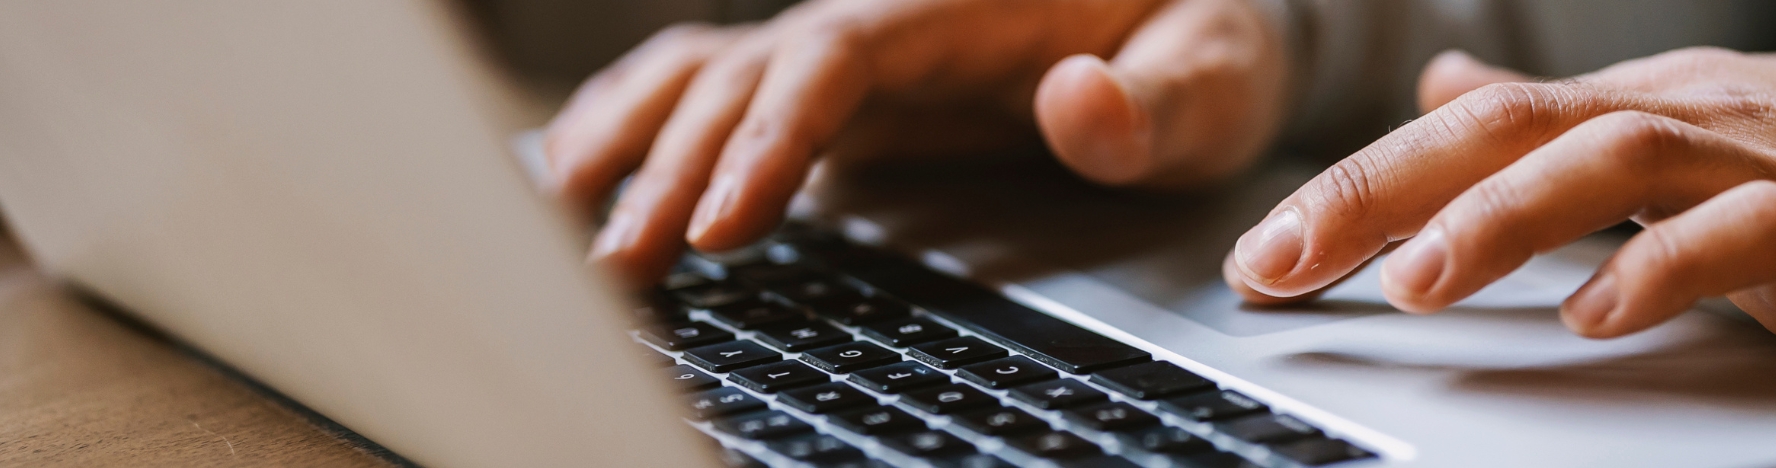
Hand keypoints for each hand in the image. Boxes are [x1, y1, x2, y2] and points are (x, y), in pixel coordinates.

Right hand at [544, 0, 1290, 288]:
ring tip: (560, 220)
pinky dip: (638, 122)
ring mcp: (852, 53)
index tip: (728, 227)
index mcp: (956, 7)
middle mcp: (884, 19)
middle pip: (745, 76)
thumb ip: (1152, 101)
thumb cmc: (1205, 42)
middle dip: (672, 169)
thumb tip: (1075, 105)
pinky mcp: (839, 93)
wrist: (1196, 18)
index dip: (767, 137)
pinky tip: (576, 172)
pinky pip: (716, 90)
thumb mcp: (1215, 72)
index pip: (832, 59)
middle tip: (620, 269)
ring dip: (629, 141)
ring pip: (705, 74)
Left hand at [1224, 48, 1775, 391]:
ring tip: (1415, 284)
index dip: (1361, 183)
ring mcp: (1770, 169)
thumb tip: (1444, 90)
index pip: (1475, 126)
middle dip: (1383, 194)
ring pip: (1615, 163)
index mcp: (1642, 103)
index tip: (1263, 253)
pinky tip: (1598, 316)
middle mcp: (1692, 118)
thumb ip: (1561, 128)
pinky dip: (1666, 269)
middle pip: (1514, 129)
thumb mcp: (1685, 137)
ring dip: (1502, 222)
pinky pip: (1749, 239)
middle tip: (1282, 263)